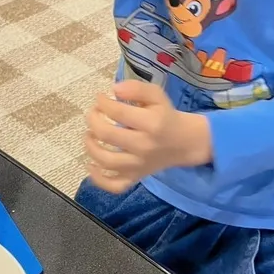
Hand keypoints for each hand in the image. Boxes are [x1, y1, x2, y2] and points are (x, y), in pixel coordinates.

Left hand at [85, 80, 211, 193]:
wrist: (184, 142)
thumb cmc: (166, 116)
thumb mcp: (157, 96)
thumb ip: (137, 88)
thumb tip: (114, 89)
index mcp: (151, 124)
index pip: (117, 112)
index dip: (102, 102)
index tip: (100, 98)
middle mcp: (143, 146)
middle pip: (107, 134)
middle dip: (93, 120)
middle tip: (93, 113)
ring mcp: (138, 166)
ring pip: (106, 161)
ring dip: (90, 146)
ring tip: (89, 134)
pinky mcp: (135, 177)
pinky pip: (114, 185)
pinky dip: (98, 179)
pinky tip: (91, 165)